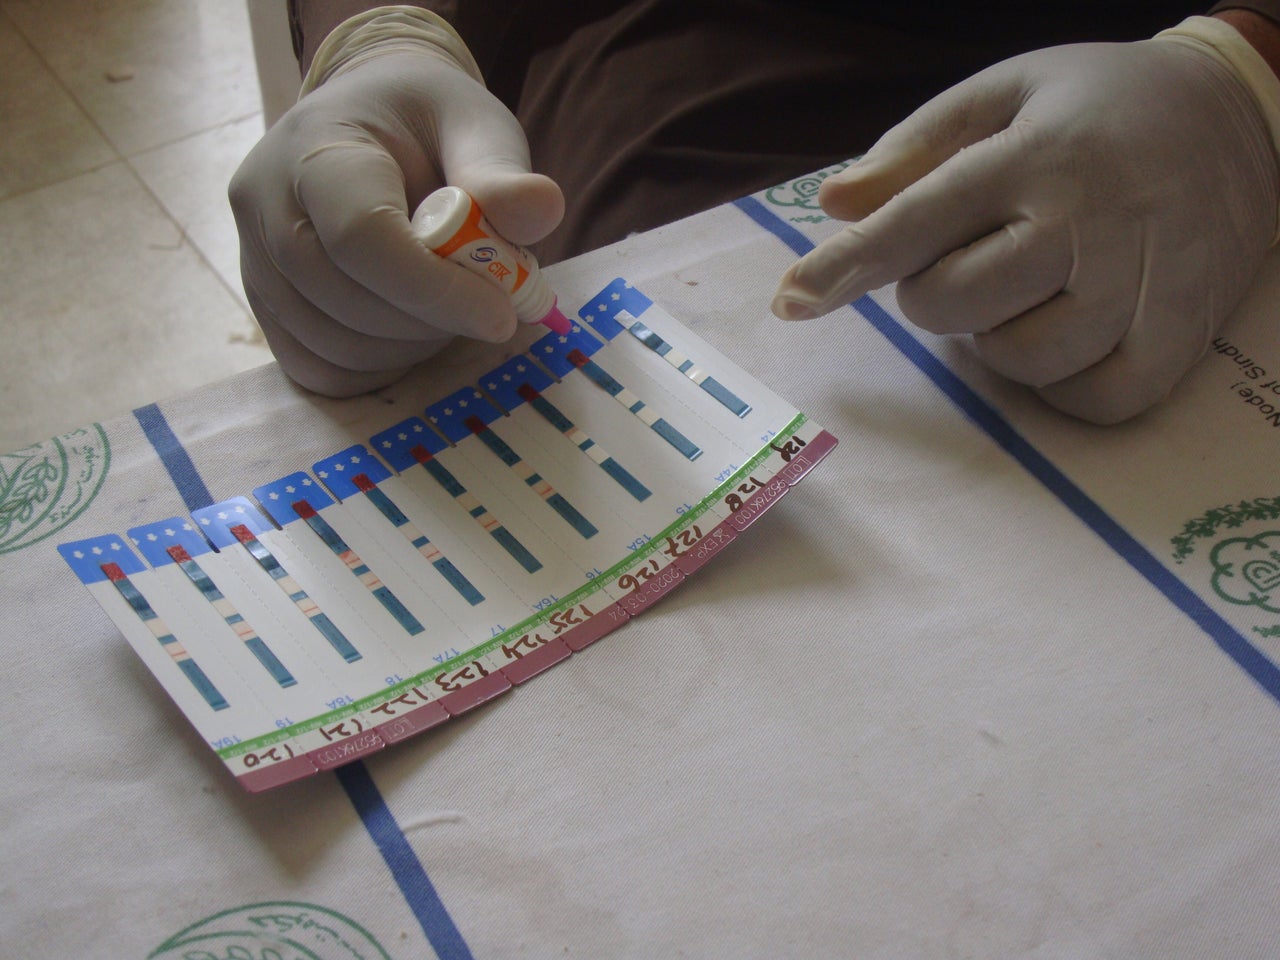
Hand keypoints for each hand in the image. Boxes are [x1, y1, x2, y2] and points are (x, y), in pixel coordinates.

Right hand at [229, 10, 563, 395]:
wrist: (368, 121)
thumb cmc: (427, 124)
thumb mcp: (475, 127)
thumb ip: (502, 174)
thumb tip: (543, 208)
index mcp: (315, 148)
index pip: (361, 237)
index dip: (435, 290)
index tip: (501, 314)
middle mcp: (264, 204)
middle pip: (341, 298)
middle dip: (427, 321)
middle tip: (484, 307)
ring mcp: (254, 259)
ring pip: (328, 343)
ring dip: (406, 348)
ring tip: (447, 309)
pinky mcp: (265, 305)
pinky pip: (315, 367)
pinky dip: (375, 369)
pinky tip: (412, 334)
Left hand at [772, 19, 1278, 422]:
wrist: (1244, 110)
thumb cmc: (1100, 106)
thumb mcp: (1005, 92)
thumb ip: (913, 149)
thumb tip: (834, 205)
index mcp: (1031, 154)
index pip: (914, 222)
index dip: (843, 268)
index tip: (788, 303)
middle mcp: (1084, 219)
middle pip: (952, 307)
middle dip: (935, 294)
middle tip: (975, 255)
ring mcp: (1140, 280)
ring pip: (1019, 362)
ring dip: (999, 340)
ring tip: (1034, 287)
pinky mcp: (1184, 330)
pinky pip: (1092, 401)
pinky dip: (1061, 387)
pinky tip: (1069, 335)